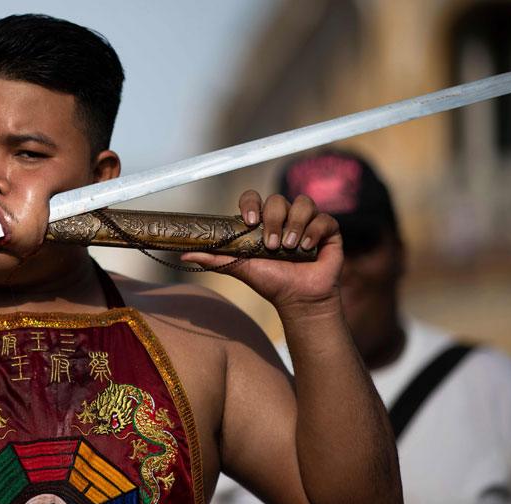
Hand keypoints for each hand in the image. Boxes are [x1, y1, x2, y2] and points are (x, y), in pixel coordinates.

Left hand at [182, 190, 342, 311]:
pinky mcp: (328, 230)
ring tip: (289, 248)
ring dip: (294, 224)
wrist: (299, 299)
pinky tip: (307, 248)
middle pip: (277, 200)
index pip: (254, 198)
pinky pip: (325, 218)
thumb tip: (182, 256)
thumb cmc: (270, 281)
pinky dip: (314, 231)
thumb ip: (215, 258)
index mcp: (263, 221)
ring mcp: (307, 221)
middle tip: (271, 246)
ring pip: (303, 203)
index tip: (248, 221)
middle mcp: (285, 217)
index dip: (251, 203)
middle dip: (274, 221)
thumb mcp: (240, 268)